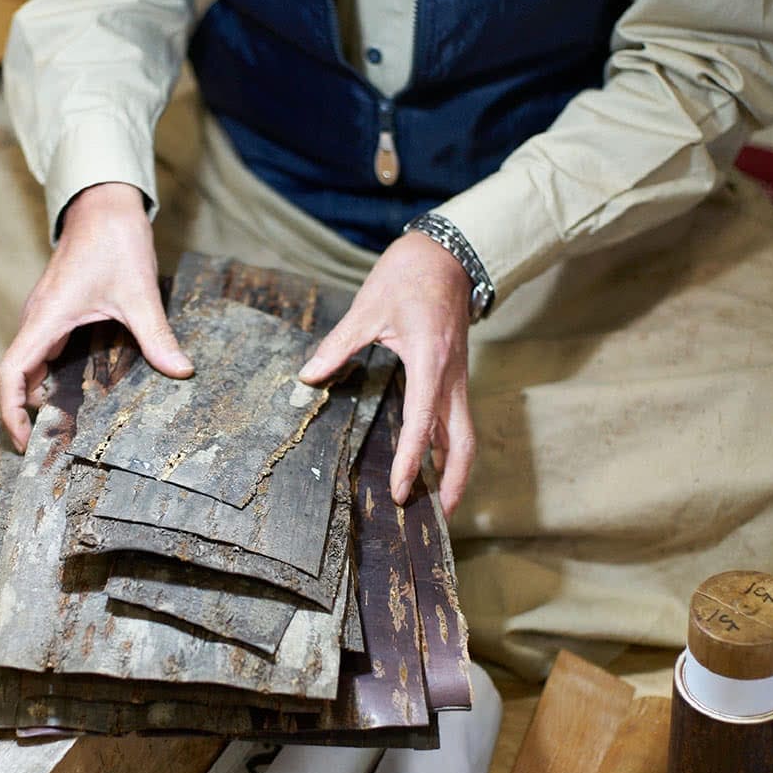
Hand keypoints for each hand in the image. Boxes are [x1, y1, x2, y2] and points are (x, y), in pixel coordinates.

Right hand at [0, 182, 192, 451]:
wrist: (105, 202)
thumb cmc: (115, 240)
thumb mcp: (139, 292)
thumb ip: (156, 336)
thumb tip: (180, 371)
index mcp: (46, 317)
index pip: (11, 371)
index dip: (10, 410)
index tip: (23, 440)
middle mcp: (37, 318)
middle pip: (17, 375)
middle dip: (26, 413)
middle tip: (50, 448)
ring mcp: (45, 314)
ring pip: (31, 363)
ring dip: (39, 395)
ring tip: (63, 430)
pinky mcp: (58, 310)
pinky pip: (46, 350)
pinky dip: (52, 375)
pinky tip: (78, 393)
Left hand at [298, 232, 474, 513]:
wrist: (446, 254)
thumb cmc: (407, 276)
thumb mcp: (368, 307)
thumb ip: (339, 345)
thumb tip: (309, 376)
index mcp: (429, 362)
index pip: (423, 424)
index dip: (411, 462)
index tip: (399, 493)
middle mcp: (450, 377)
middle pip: (463, 444)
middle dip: (452, 484)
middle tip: (437, 519)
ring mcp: (457, 378)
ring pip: (464, 436)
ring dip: (454, 471)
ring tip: (437, 504)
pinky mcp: (454, 376)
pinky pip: (456, 420)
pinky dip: (448, 448)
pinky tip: (432, 464)